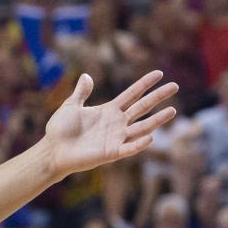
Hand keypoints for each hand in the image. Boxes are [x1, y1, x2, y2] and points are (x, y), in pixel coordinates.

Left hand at [43, 70, 176, 177]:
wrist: (52, 151)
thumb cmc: (59, 130)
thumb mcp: (70, 106)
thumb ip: (81, 93)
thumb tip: (86, 76)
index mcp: (108, 111)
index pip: (131, 94)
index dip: (144, 84)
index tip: (159, 73)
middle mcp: (116, 123)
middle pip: (142, 107)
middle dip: (157, 97)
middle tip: (174, 86)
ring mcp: (115, 138)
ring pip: (141, 127)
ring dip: (157, 120)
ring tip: (173, 111)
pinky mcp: (111, 153)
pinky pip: (128, 149)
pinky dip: (139, 144)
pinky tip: (151, 137)